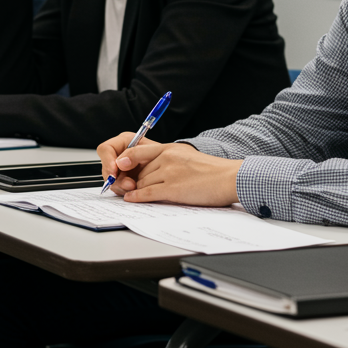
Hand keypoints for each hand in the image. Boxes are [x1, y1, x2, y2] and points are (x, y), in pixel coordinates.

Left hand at [96, 134, 241, 205]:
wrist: (230, 178)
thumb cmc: (212, 171)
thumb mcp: (188, 157)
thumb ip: (170, 160)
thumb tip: (156, 170)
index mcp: (170, 148)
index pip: (138, 152)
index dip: (125, 161)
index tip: (118, 167)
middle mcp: (167, 158)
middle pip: (139, 170)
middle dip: (132, 180)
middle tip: (125, 186)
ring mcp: (169, 172)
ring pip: (142, 182)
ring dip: (135, 190)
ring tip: (130, 194)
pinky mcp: (172, 188)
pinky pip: (147, 193)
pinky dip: (137, 197)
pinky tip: (132, 198)